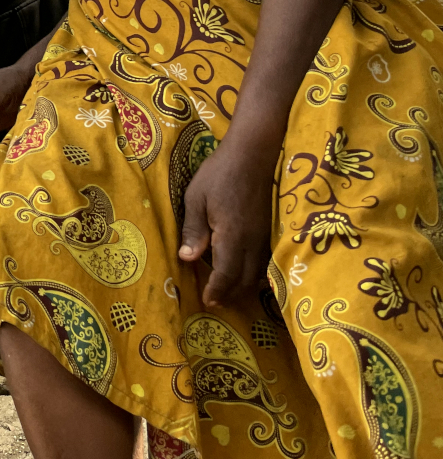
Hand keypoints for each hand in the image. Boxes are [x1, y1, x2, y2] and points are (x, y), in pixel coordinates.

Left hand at [178, 139, 276, 306]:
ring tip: (227, 293)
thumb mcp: (196, 199)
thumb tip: (187, 259)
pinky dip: (255, 274)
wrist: (252, 155)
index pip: (226, 274)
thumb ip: (194, 231)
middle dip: (230, 294)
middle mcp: (252, 241)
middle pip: (245, 279)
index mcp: (232, 236)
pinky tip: (246, 273)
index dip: (217, 291)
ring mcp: (265, 236)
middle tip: (215, 303)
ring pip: (258, 273)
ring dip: (243, 287)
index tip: (207, 302)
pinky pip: (265, 261)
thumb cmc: (219, 174)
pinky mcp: (270, 230)